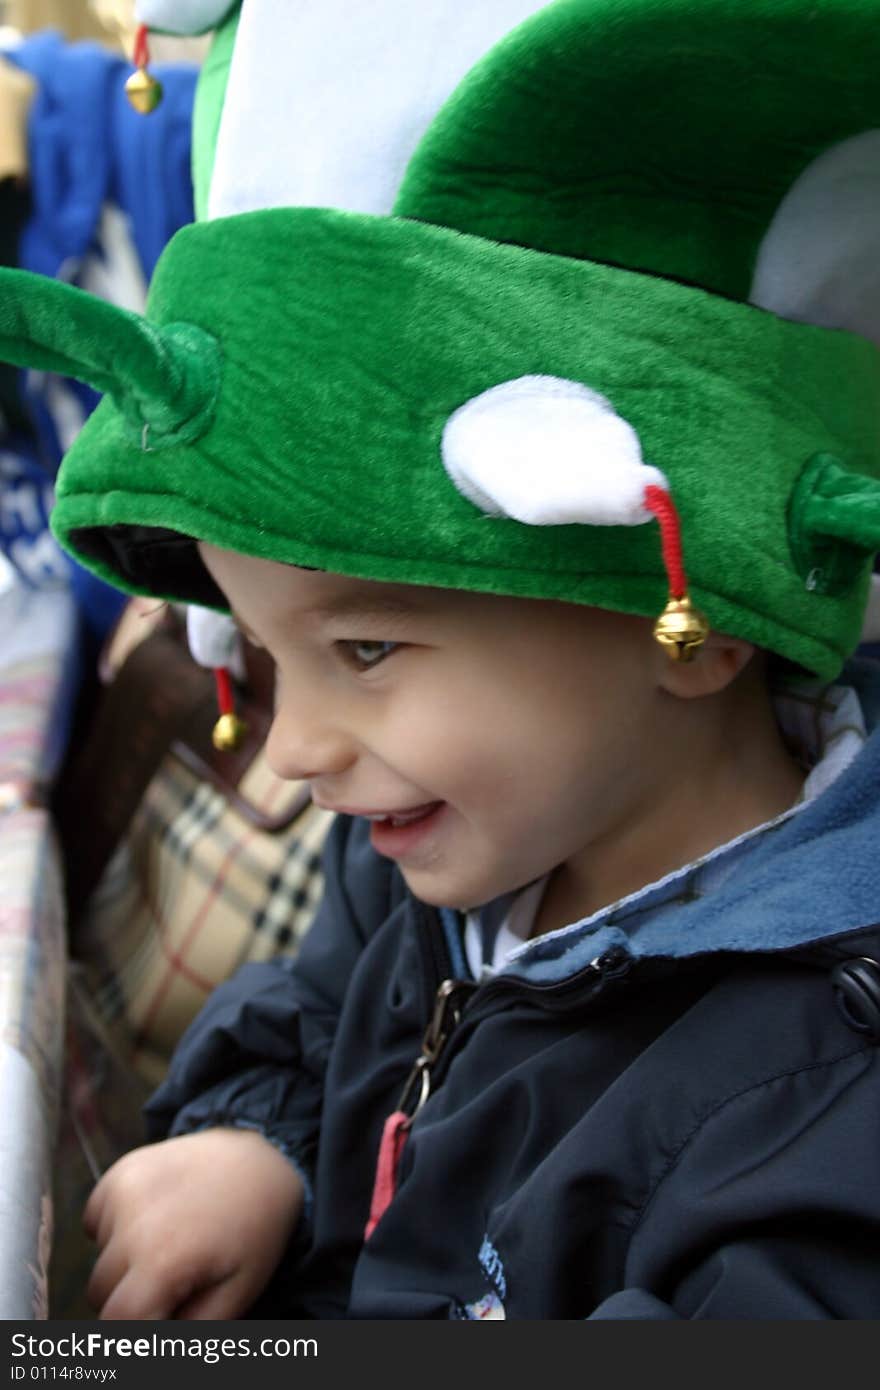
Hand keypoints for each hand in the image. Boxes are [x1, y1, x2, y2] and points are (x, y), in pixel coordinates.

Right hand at [84, 1128, 304, 1318]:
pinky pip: (95, 1219)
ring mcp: (124, 1189)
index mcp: (163, 1260)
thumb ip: (189, 1329)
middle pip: (100, 1291)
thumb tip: (150, 1340)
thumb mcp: (237, 1294)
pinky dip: (114, 1227)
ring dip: (124, 1260)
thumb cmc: (253, 1233)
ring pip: (99, 1255)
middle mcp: (134, 1223)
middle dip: (132, 1294)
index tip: (161, 1314)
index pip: (116, 1321)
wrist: (261, 1160)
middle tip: (175, 1276)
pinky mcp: (120, 1169)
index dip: (137, 1327)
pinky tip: (154, 1216)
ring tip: (171, 1240)